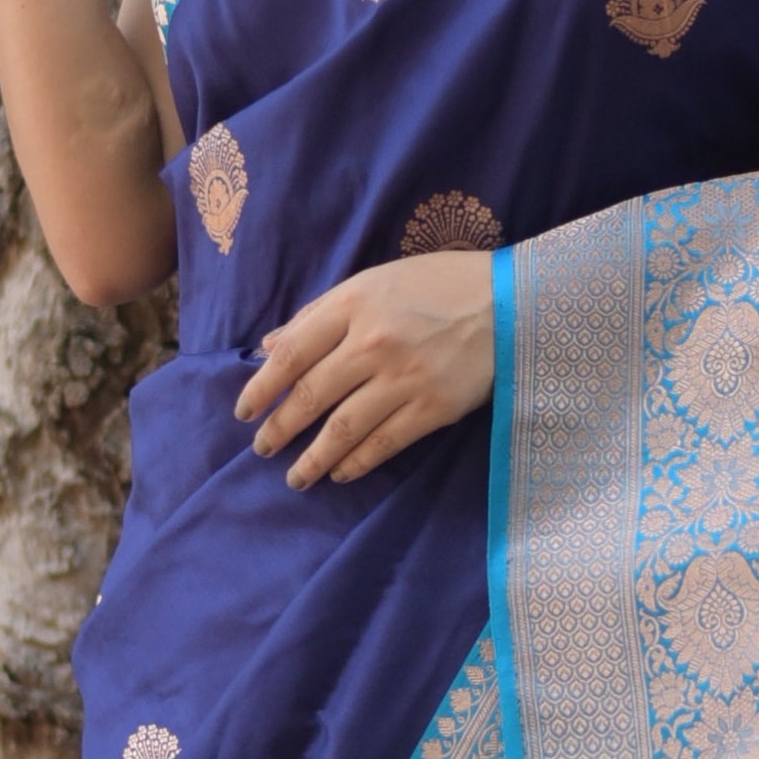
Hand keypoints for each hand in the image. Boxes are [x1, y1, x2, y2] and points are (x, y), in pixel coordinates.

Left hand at [238, 255, 496, 485]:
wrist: (513, 301)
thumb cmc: (441, 285)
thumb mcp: (377, 281)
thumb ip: (322, 313)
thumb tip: (272, 345)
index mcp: (355, 304)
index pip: (292, 353)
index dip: (261, 387)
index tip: (244, 411)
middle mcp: (373, 343)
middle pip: (312, 395)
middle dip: (280, 428)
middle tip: (263, 448)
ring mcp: (404, 378)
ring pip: (343, 428)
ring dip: (313, 458)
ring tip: (296, 476)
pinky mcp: (434, 407)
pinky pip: (384, 443)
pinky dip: (357, 463)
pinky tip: (341, 473)